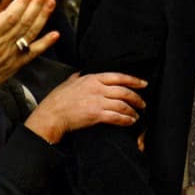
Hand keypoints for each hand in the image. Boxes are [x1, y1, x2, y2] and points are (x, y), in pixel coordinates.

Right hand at [0, 0, 59, 85]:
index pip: (9, 16)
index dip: (22, 3)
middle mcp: (2, 45)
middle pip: (24, 21)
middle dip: (36, 4)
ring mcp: (11, 55)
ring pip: (30, 33)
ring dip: (42, 17)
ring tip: (51, 3)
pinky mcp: (15, 64)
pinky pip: (33, 53)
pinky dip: (45, 44)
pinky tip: (55, 34)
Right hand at [24, 72, 147, 143]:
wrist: (51, 115)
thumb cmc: (57, 100)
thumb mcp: (68, 82)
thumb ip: (77, 77)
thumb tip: (80, 73)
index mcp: (92, 78)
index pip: (118, 76)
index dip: (134, 80)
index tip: (143, 84)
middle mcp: (97, 88)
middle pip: (124, 91)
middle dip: (137, 98)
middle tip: (142, 104)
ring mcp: (97, 101)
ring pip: (123, 104)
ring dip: (132, 111)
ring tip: (136, 115)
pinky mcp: (96, 115)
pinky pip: (117, 117)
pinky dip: (126, 120)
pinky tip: (130, 122)